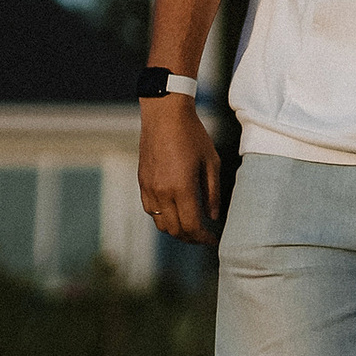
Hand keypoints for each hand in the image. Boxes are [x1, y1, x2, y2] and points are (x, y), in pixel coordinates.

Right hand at [137, 95, 223, 243]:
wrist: (165, 115)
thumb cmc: (193, 135)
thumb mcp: (211, 162)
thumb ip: (212, 192)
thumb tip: (212, 217)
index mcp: (181, 188)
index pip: (191, 226)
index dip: (203, 238)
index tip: (213, 240)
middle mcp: (161, 192)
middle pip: (175, 230)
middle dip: (191, 238)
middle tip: (204, 236)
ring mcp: (149, 188)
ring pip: (160, 224)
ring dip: (176, 230)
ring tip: (192, 226)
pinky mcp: (142, 182)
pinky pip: (150, 210)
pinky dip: (163, 217)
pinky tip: (176, 211)